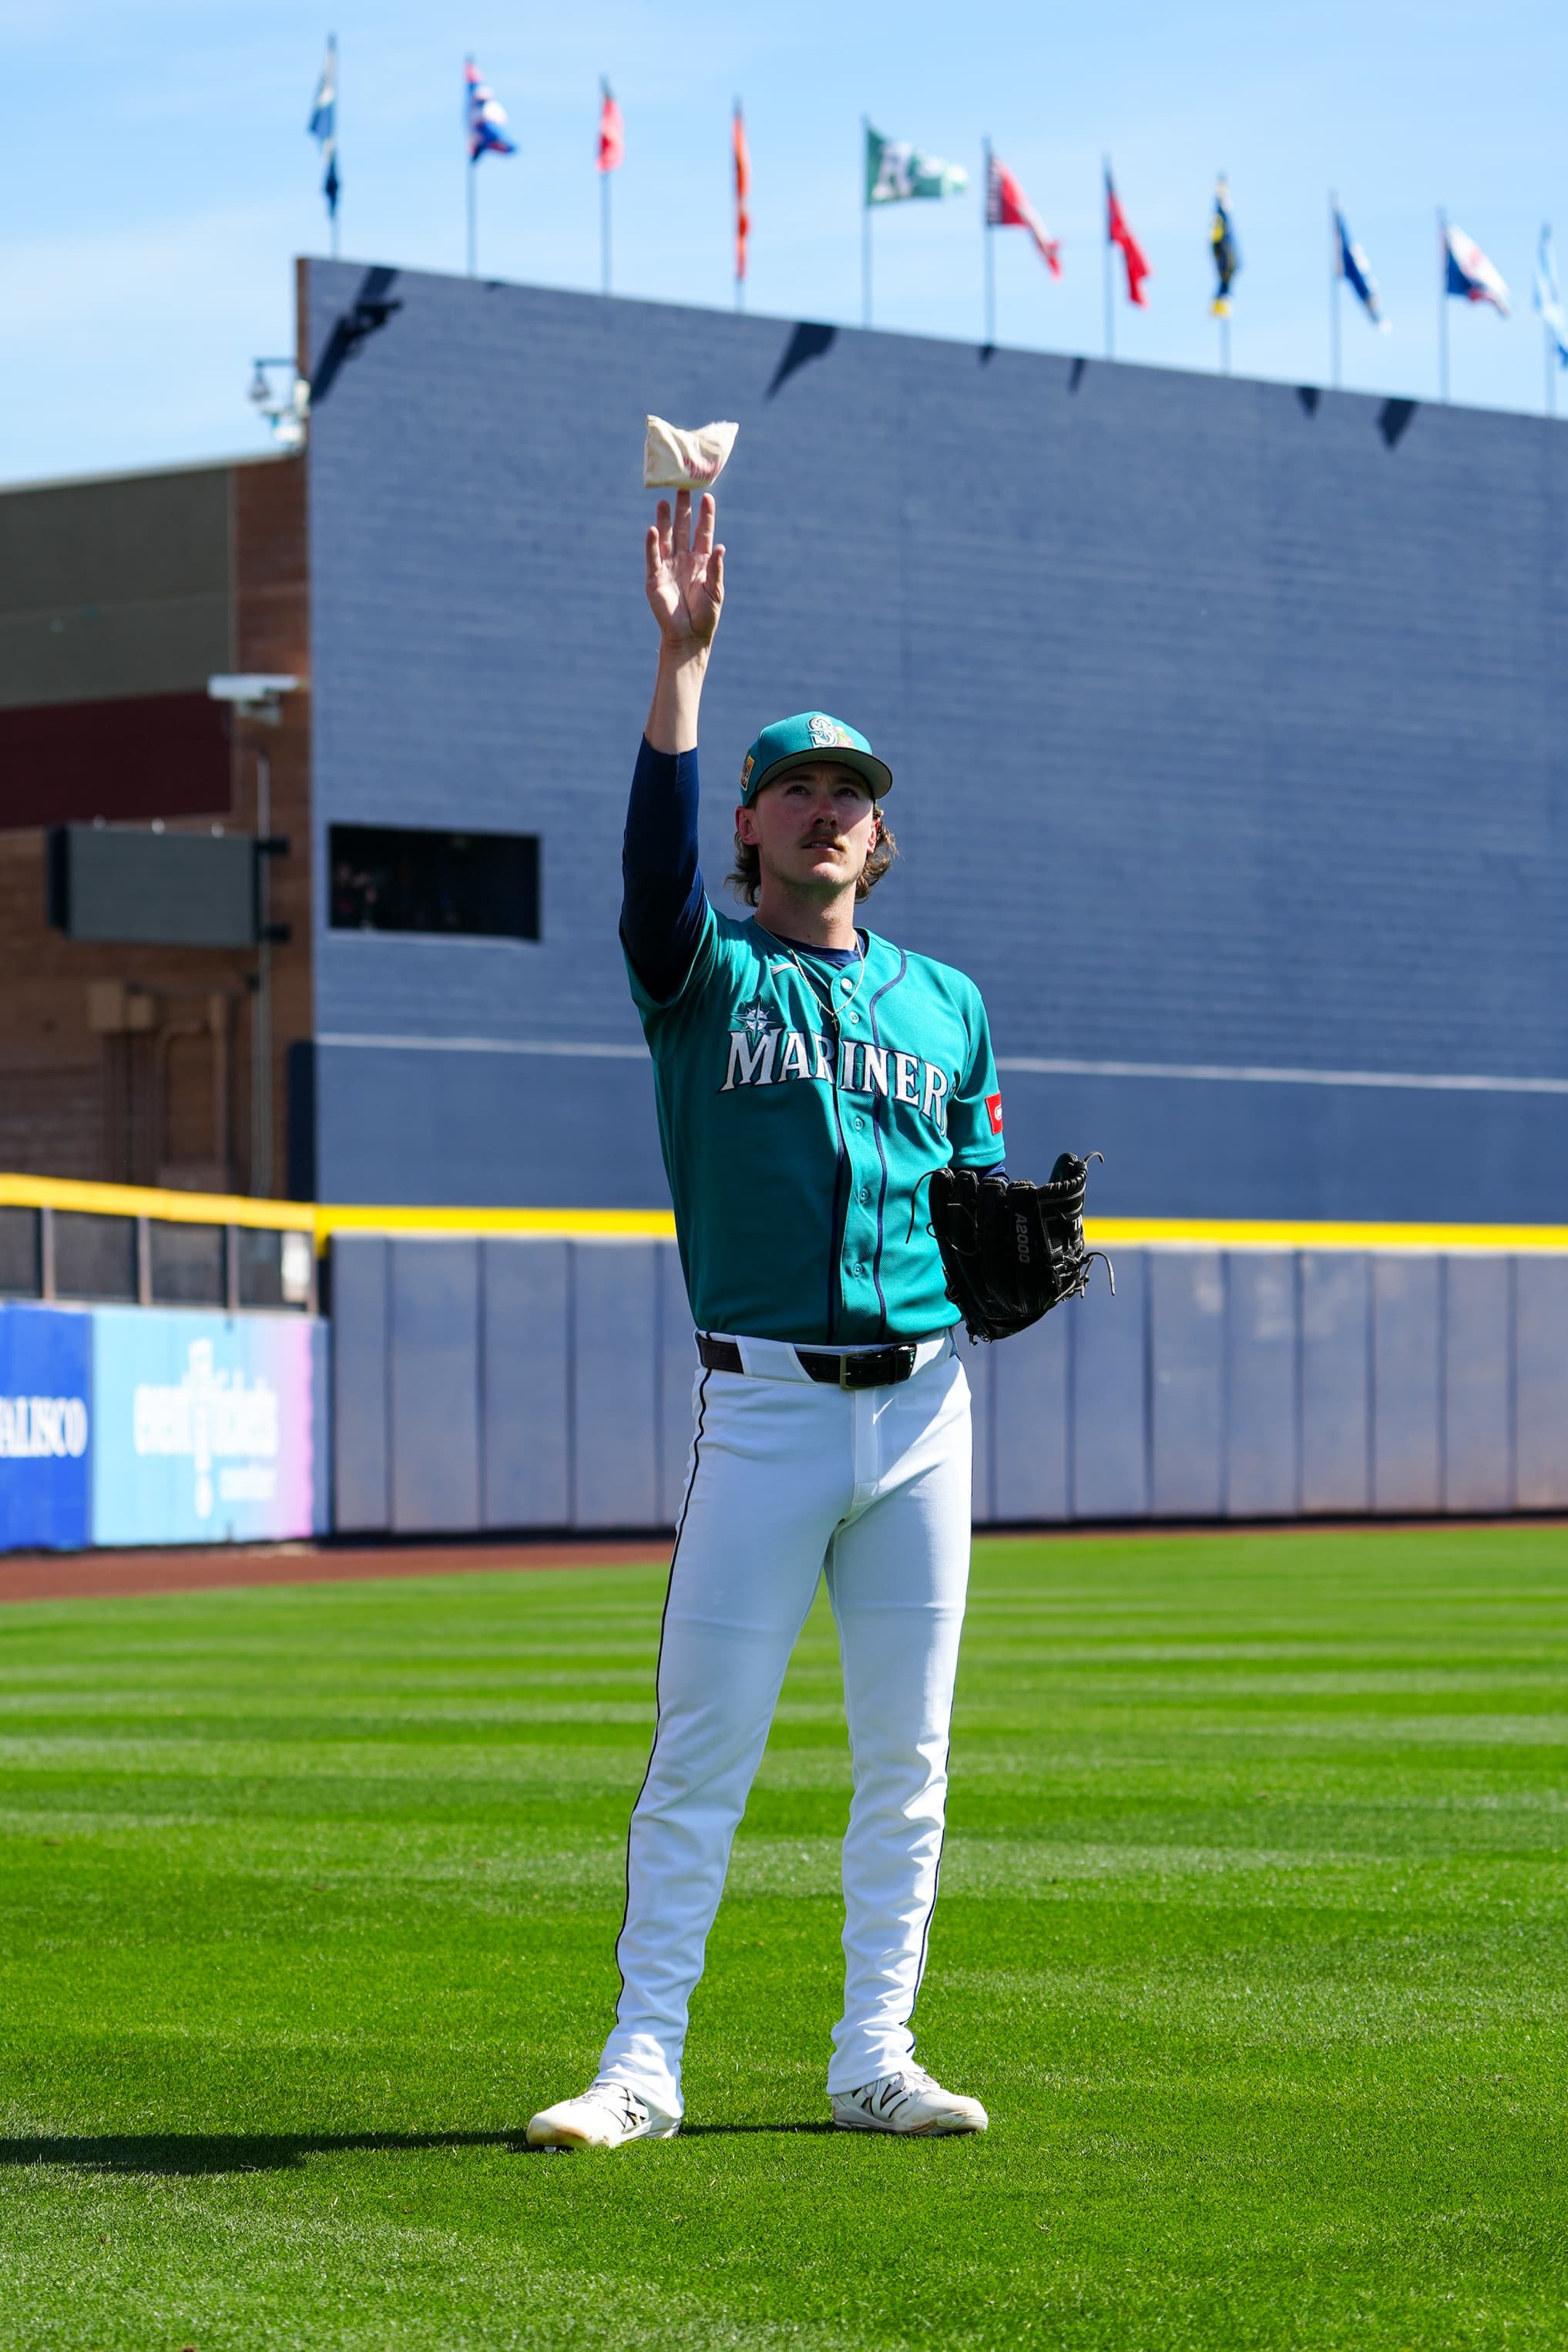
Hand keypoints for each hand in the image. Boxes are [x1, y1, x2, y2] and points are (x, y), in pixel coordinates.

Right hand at [645, 489, 724, 653]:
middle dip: (683, 509)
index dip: (705, 515)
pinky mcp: (655, 578)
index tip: (707, 496)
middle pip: (682, 528)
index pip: (703, 532)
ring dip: (665, 520)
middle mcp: (684, 559)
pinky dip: (652, 544)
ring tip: (663, 501)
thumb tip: (721, 547)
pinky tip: (652, 529)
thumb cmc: (706, 616)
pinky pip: (653, 557)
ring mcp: (669, 567)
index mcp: (702, 561)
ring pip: (666, 538)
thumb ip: (716, 569)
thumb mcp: (715, 591)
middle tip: (682, 487)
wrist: (689, 636)